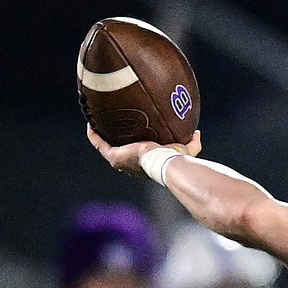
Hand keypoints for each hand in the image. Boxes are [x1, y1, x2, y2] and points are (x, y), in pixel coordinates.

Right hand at [87, 125, 201, 176]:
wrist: (164, 162)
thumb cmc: (175, 159)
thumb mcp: (185, 149)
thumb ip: (193, 142)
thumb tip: (197, 132)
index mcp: (144, 164)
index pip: (136, 155)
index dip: (131, 145)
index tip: (130, 134)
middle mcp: (130, 165)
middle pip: (119, 151)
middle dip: (115, 139)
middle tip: (112, 124)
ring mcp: (120, 161)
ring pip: (107, 147)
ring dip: (101, 136)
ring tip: (98, 122)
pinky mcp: (114, 156)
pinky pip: (99, 144)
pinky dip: (94, 135)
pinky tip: (90, 124)